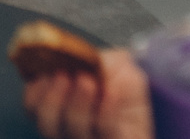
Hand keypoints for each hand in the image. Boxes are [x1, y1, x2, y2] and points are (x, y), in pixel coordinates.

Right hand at [22, 50, 151, 138]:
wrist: (156, 96)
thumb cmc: (126, 81)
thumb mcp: (108, 62)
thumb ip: (89, 58)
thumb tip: (72, 60)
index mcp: (61, 107)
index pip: (33, 107)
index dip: (34, 92)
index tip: (43, 74)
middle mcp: (71, 130)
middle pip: (47, 125)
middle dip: (51, 100)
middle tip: (63, 76)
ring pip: (72, 132)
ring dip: (77, 105)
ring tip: (87, 81)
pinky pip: (107, 132)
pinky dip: (106, 111)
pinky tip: (111, 95)